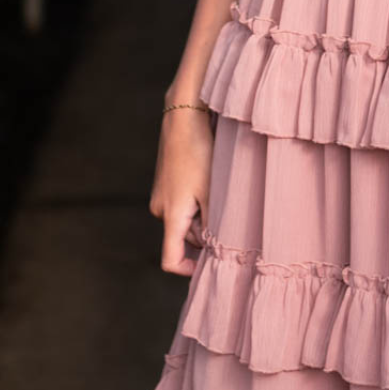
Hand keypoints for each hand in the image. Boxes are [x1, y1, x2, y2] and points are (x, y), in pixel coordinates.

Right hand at [149, 106, 212, 275]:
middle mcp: (160, 210)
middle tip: (228, 214)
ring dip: (202, 215)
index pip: (170, 259)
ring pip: (185, 220)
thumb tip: (213, 245)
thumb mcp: (212, 191)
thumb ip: (213, 222)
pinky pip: (182, 205)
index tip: (208, 265)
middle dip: (205, 233)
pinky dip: (197, 202)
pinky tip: (210, 184)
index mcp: (171, 216)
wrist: (182, 120)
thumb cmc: (198, 153)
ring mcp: (161, 197)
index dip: (187, 270)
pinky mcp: (165, 185)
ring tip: (219, 193)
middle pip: (184, 238)